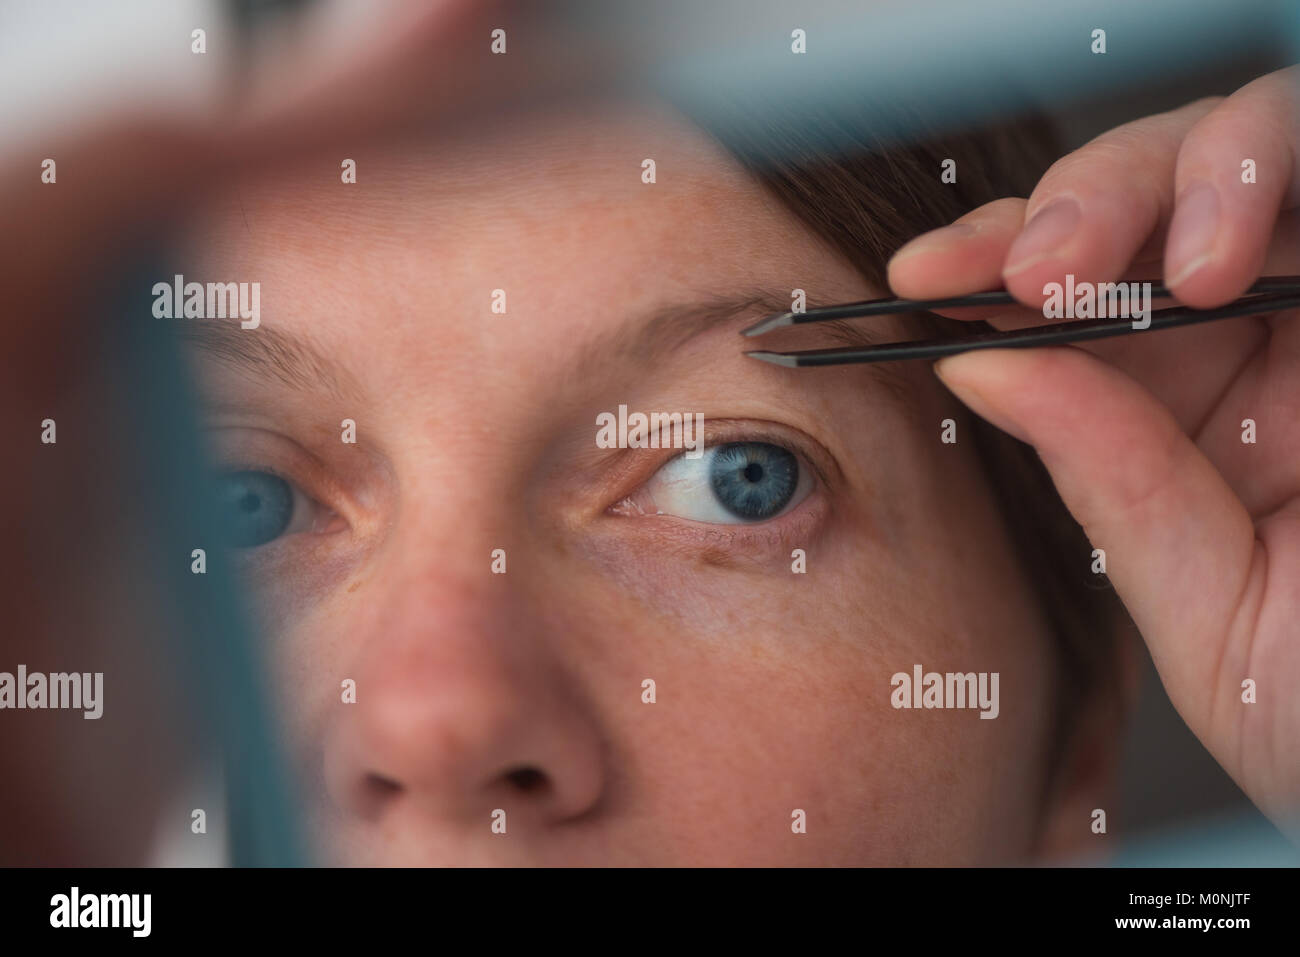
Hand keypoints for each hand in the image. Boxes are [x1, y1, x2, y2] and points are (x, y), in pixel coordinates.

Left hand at [886, 64, 1299, 831]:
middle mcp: (1264, 335)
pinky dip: (1274, 165)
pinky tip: (1225, 257)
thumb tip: (980, 368)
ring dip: (1182, 175)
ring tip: (1151, 271)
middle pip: (1151, 194)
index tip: (921, 281)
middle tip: (1031, 271)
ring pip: (1252, 142)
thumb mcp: (1211, 608)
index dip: (990, 266)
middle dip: (1075, 207)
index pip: (1072, 295)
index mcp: (1186, 407)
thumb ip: (1110, 480)